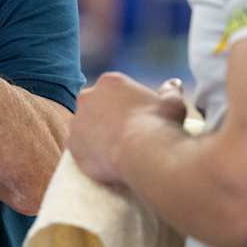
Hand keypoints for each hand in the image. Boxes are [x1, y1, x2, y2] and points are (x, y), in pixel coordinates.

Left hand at [69, 73, 186, 186]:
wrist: (145, 153)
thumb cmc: (161, 124)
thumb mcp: (172, 103)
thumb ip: (170, 91)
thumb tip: (173, 83)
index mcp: (110, 82)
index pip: (113, 90)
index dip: (124, 105)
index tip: (135, 118)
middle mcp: (88, 97)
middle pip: (94, 106)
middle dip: (104, 117)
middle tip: (124, 134)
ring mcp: (77, 121)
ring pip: (84, 128)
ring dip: (95, 136)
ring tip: (115, 151)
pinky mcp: (72, 145)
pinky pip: (79, 150)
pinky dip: (90, 155)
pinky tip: (105, 164)